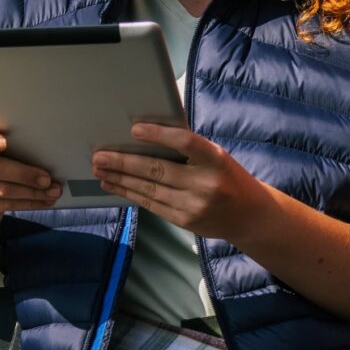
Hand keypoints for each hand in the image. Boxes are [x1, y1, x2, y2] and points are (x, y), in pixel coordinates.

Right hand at [0, 122, 60, 225]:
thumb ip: (10, 144)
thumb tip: (45, 153)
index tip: (4, 142)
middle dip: (25, 174)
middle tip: (47, 179)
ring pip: (1, 190)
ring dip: (31, 193)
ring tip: (51, 192)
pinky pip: (1, 205)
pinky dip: (26, 203)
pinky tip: (41, 201)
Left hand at [91, 123, 272, 242]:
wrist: (249, 215)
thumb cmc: (228, 177)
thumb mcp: (217, 157)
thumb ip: (190, 149)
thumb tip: (148, 135)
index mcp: (216, 159)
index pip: (185, 142)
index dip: (159, 135)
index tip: (134, 129)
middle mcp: (205, 183)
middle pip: (157, 170)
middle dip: (124, 162)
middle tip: (100, 155)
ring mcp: (193, 205)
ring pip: (149, 189)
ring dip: (120, 179)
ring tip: (99, 169)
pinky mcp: (184, 220)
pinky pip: (151, 204)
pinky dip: (130, 193)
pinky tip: (114, 185)